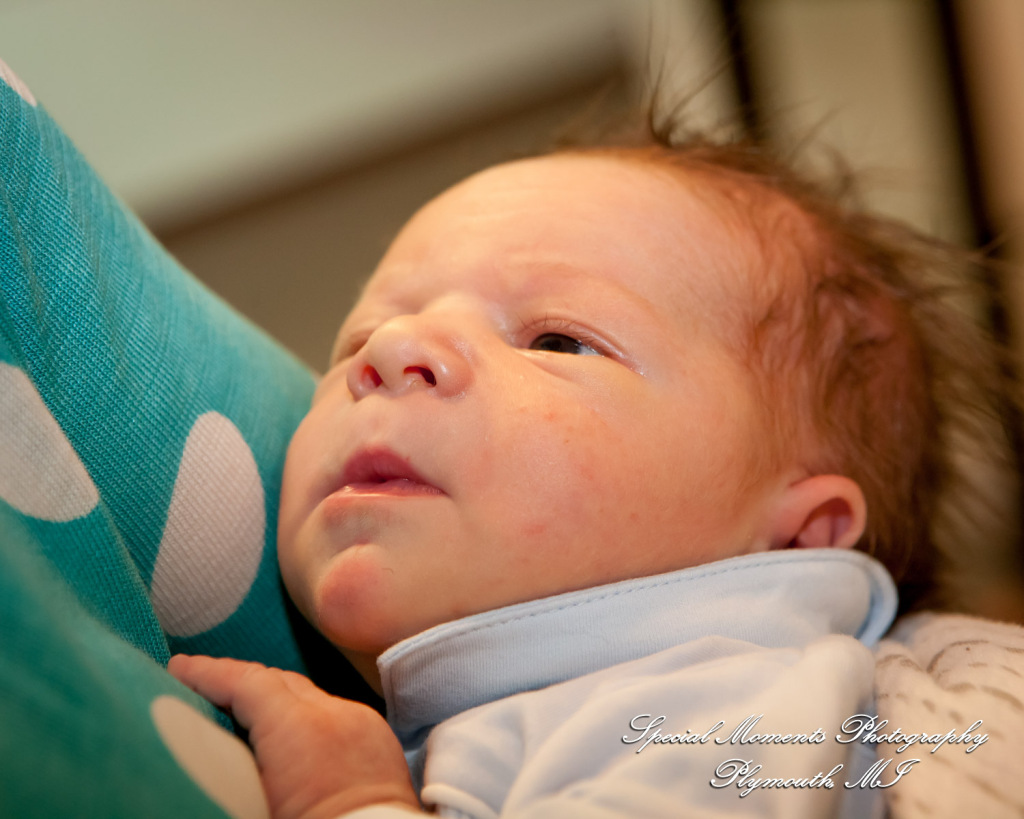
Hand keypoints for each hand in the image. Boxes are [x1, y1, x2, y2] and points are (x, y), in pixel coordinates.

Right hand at [168, 655, 420, 818]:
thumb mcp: (254, 803)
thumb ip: (227, 762)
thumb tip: (204, 754)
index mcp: (300, 730)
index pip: (248, 682)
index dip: (208, 672)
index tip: (179, 668)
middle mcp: (336, 714)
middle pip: (279, 681)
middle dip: (238, 681)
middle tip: (200, 686)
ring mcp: (362, 723)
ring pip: (308, 695)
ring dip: (273, 699)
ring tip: (238, 711)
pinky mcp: (378, 739)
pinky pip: (333, 714)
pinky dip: (304, 716)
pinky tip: (285, 735)